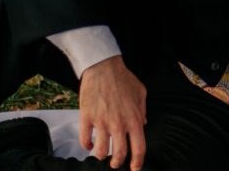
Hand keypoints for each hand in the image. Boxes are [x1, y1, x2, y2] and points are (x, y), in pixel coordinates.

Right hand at [79, 55, 146, 169]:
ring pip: (100, 151)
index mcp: (134, 119)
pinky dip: (86, 146)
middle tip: (115, 164)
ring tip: (101, 154)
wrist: (103, 68)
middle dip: (117, 163)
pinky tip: (89, 144)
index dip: (137, 162)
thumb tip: (143, 124)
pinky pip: (84, 139)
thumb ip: (142, 110)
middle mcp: (119, 124)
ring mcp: (102, 122)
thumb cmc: (124, 79)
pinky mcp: (87, 118)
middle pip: (119, 154)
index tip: (135, 168)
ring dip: (100, 156)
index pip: (139, 147)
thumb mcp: (141, 93)